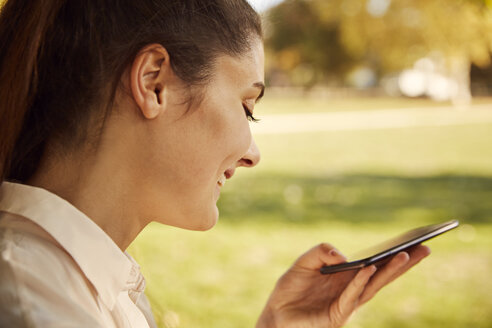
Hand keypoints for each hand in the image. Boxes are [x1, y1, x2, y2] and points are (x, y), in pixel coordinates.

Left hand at [256, 243, 429, 327]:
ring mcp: (347, 303)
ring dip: (390, 271)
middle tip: (425, 248)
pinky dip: (361, 282)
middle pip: (382, 275)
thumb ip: (321, 252)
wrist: (275, 313)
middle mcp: (351, 290)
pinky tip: (370, 268)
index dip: (392, 255)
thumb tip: (343, 256)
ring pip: (373, 286)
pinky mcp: (337, 314)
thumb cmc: (291, 289)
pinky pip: (352, 296)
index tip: (413, 241)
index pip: (375, 265)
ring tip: (405, 255)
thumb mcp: (304, 263)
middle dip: (403, 263)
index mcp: (347, 277)